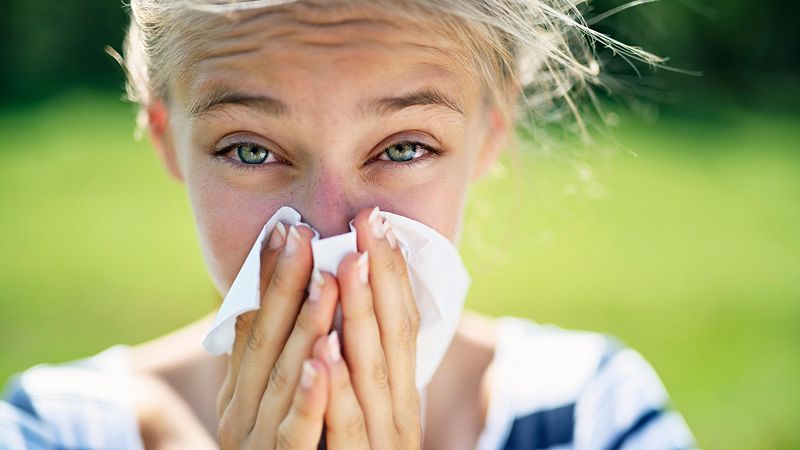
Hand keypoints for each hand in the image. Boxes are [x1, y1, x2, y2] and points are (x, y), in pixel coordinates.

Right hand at [215, 222, 339, 448]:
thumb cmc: (277, 448)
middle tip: (304, 234)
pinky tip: (325, 360)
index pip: (253, 323)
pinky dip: (311, 396)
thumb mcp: (262, 401)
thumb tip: (263, 299)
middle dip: (285, 286)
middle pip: (266, 342)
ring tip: (326, 279)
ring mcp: (262, 441)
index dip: (267, 277)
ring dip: (305, 327)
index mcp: (241, 390)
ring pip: (285, 379)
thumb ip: (265, 358)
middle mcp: (243, 412)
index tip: (285, 228)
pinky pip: (299, 432)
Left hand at [313, 207, 422, 448]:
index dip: (393, 273)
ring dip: (359, 318)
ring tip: (345, 265)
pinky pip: (345, 430)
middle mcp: (398, 412)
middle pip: (392, 337)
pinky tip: (325, 354)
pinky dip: (337, 392)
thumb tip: (350, 311)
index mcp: (397, 391)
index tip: (379, 224)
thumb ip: (367, 364)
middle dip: (380, 277)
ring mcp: (381, 442)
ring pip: (372, 374)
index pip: (401, 323)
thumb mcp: (367, 406)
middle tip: (368, 222)